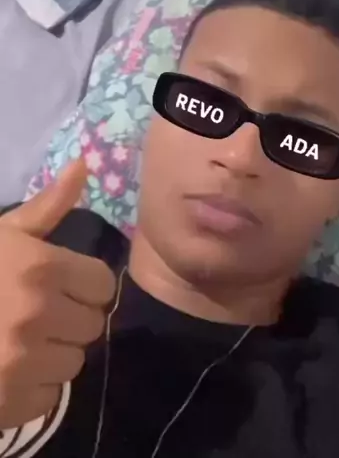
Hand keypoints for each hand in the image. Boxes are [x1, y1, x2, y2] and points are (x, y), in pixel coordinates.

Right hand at [0, 159, 115, 427]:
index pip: (102, 284)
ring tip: (20, 340)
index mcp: (41, 268)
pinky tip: (7, 369)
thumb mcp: (3, 233)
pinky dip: (33, 387)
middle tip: (38, 313)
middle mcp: (38, 314)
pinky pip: (49, 397)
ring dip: (53, 354)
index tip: (62, 285)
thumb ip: (49, 205)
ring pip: (73, 362)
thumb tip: (84, 163)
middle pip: (92, 325)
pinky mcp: (10, 402)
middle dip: (70, 318)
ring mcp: (23, 362)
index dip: (84, 284)